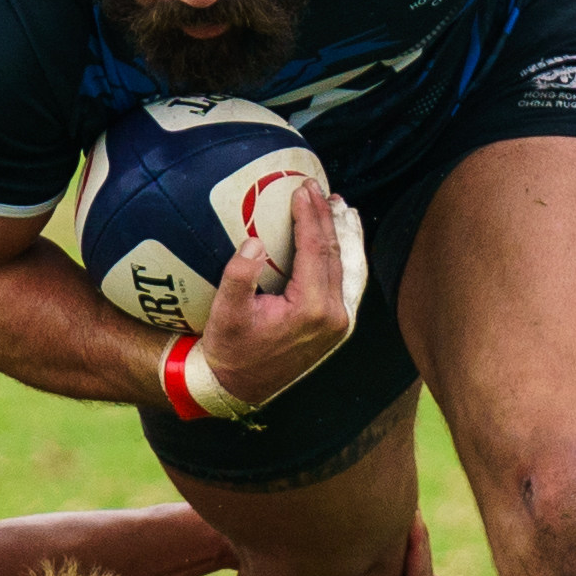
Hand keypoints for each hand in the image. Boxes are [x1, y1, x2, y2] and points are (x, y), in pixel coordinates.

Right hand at [197, 183, 365, 412]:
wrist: (237, 388)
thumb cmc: (229, 350)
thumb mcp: (226, 313)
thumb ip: (239, 276)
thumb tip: (255, 242)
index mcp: (311, 309)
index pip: (316, 250)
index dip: (309, 216)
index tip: (302, 189)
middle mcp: (334, 316)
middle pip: (335, 254)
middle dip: (327, 217)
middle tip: (318, 188)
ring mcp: (339, 323)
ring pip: (348, 267)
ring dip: (344, 234)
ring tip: (339, 205)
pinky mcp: (335, 328)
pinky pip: (348, 284)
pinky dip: (348, 257)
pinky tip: (343, 241)